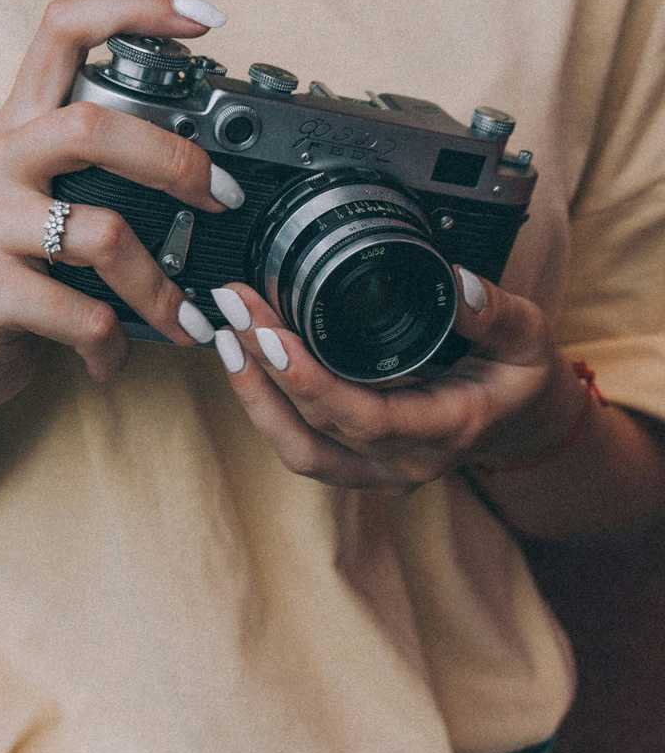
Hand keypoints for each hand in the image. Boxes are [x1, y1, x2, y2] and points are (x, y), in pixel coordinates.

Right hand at [0, 0, 243, 421]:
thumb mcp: (63, 209)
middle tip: (222, 200)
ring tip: (186, 323)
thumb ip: (114, 179)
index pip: (64, 30)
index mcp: (22, 127)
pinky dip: (115, 345)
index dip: (134, 8)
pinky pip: (85, 316)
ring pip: (103, 236)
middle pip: (93, 126)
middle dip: (176, 162)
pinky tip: (112, 357)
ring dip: (160, 289)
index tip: (207, 18)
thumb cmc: (27, 276)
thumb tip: (217, 177)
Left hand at [211, 269, 565, 488]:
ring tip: (225, 336)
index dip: (309, 381)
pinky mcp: (357, 463)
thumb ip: (496, 313)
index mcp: (445, 429)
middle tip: (234, 308)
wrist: (520, 422)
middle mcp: (404, 461)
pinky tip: (245, 360)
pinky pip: (301, 446)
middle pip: (315, 429)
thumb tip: (457, 283)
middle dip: (266, 369)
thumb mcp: (528, 338)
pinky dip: (266, 405)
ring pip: (298, 450)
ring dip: (254, 395)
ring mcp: (377, 470)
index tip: (269, 334)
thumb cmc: (519, 380)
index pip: (363, 417)